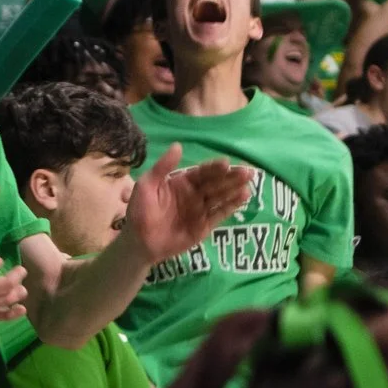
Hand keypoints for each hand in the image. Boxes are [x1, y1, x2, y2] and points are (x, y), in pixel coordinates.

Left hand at [121, 145, 258, 263]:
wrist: (139, 241)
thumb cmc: (140, 211)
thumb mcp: (147, 185)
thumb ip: (163, 167)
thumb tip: (178, 146)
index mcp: (182, 182)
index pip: (202, 172)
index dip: (214, 168)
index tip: (227, 163)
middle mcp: (194, 194)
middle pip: (216, 183)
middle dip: (231, 177)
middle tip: (248, 171)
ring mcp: (200, 210)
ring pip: (221, 197)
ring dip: (235, 189)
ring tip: (249, 182)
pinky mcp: (204, 226)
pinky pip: (220, 214)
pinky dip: (231, 206)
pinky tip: (243, 197)